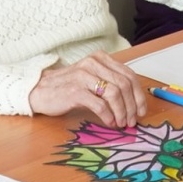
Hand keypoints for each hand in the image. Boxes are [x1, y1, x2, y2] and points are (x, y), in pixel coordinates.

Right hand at [28, 51, 148, 127]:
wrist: (40, 91)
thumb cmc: (69, 87)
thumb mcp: (92, 79)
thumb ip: (110, 84)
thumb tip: (134, 103)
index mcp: (101, 58)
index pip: (129, 75)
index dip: (139, 95)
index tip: (142, 111)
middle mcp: (93, 63)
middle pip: (124, 84)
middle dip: (132, 106)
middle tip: (132, 121)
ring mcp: (84, 75)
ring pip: (114, 94)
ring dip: (122, 112)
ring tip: (121, 123)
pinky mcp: (75, 90)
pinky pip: (100, 104)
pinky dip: (108, 116)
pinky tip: (109, 122)